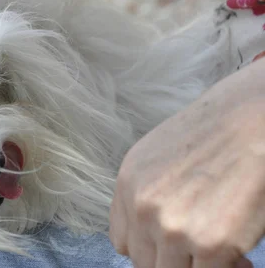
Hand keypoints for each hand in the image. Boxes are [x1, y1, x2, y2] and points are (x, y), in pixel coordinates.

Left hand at [110, 59, 264, 267]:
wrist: (251, 121)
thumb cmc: (211, 135)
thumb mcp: (155, 159)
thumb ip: (145, 196)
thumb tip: (152, 234)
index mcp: (126, 186)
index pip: (122, 243)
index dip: (148, 249)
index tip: (169, 249)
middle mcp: (142, 208)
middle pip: (145, 262)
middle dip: (173, 261)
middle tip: (199, 254)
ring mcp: (173, 228)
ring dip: (198, 267)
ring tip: (223, 254)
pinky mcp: (211, 243)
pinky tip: (242, 258)